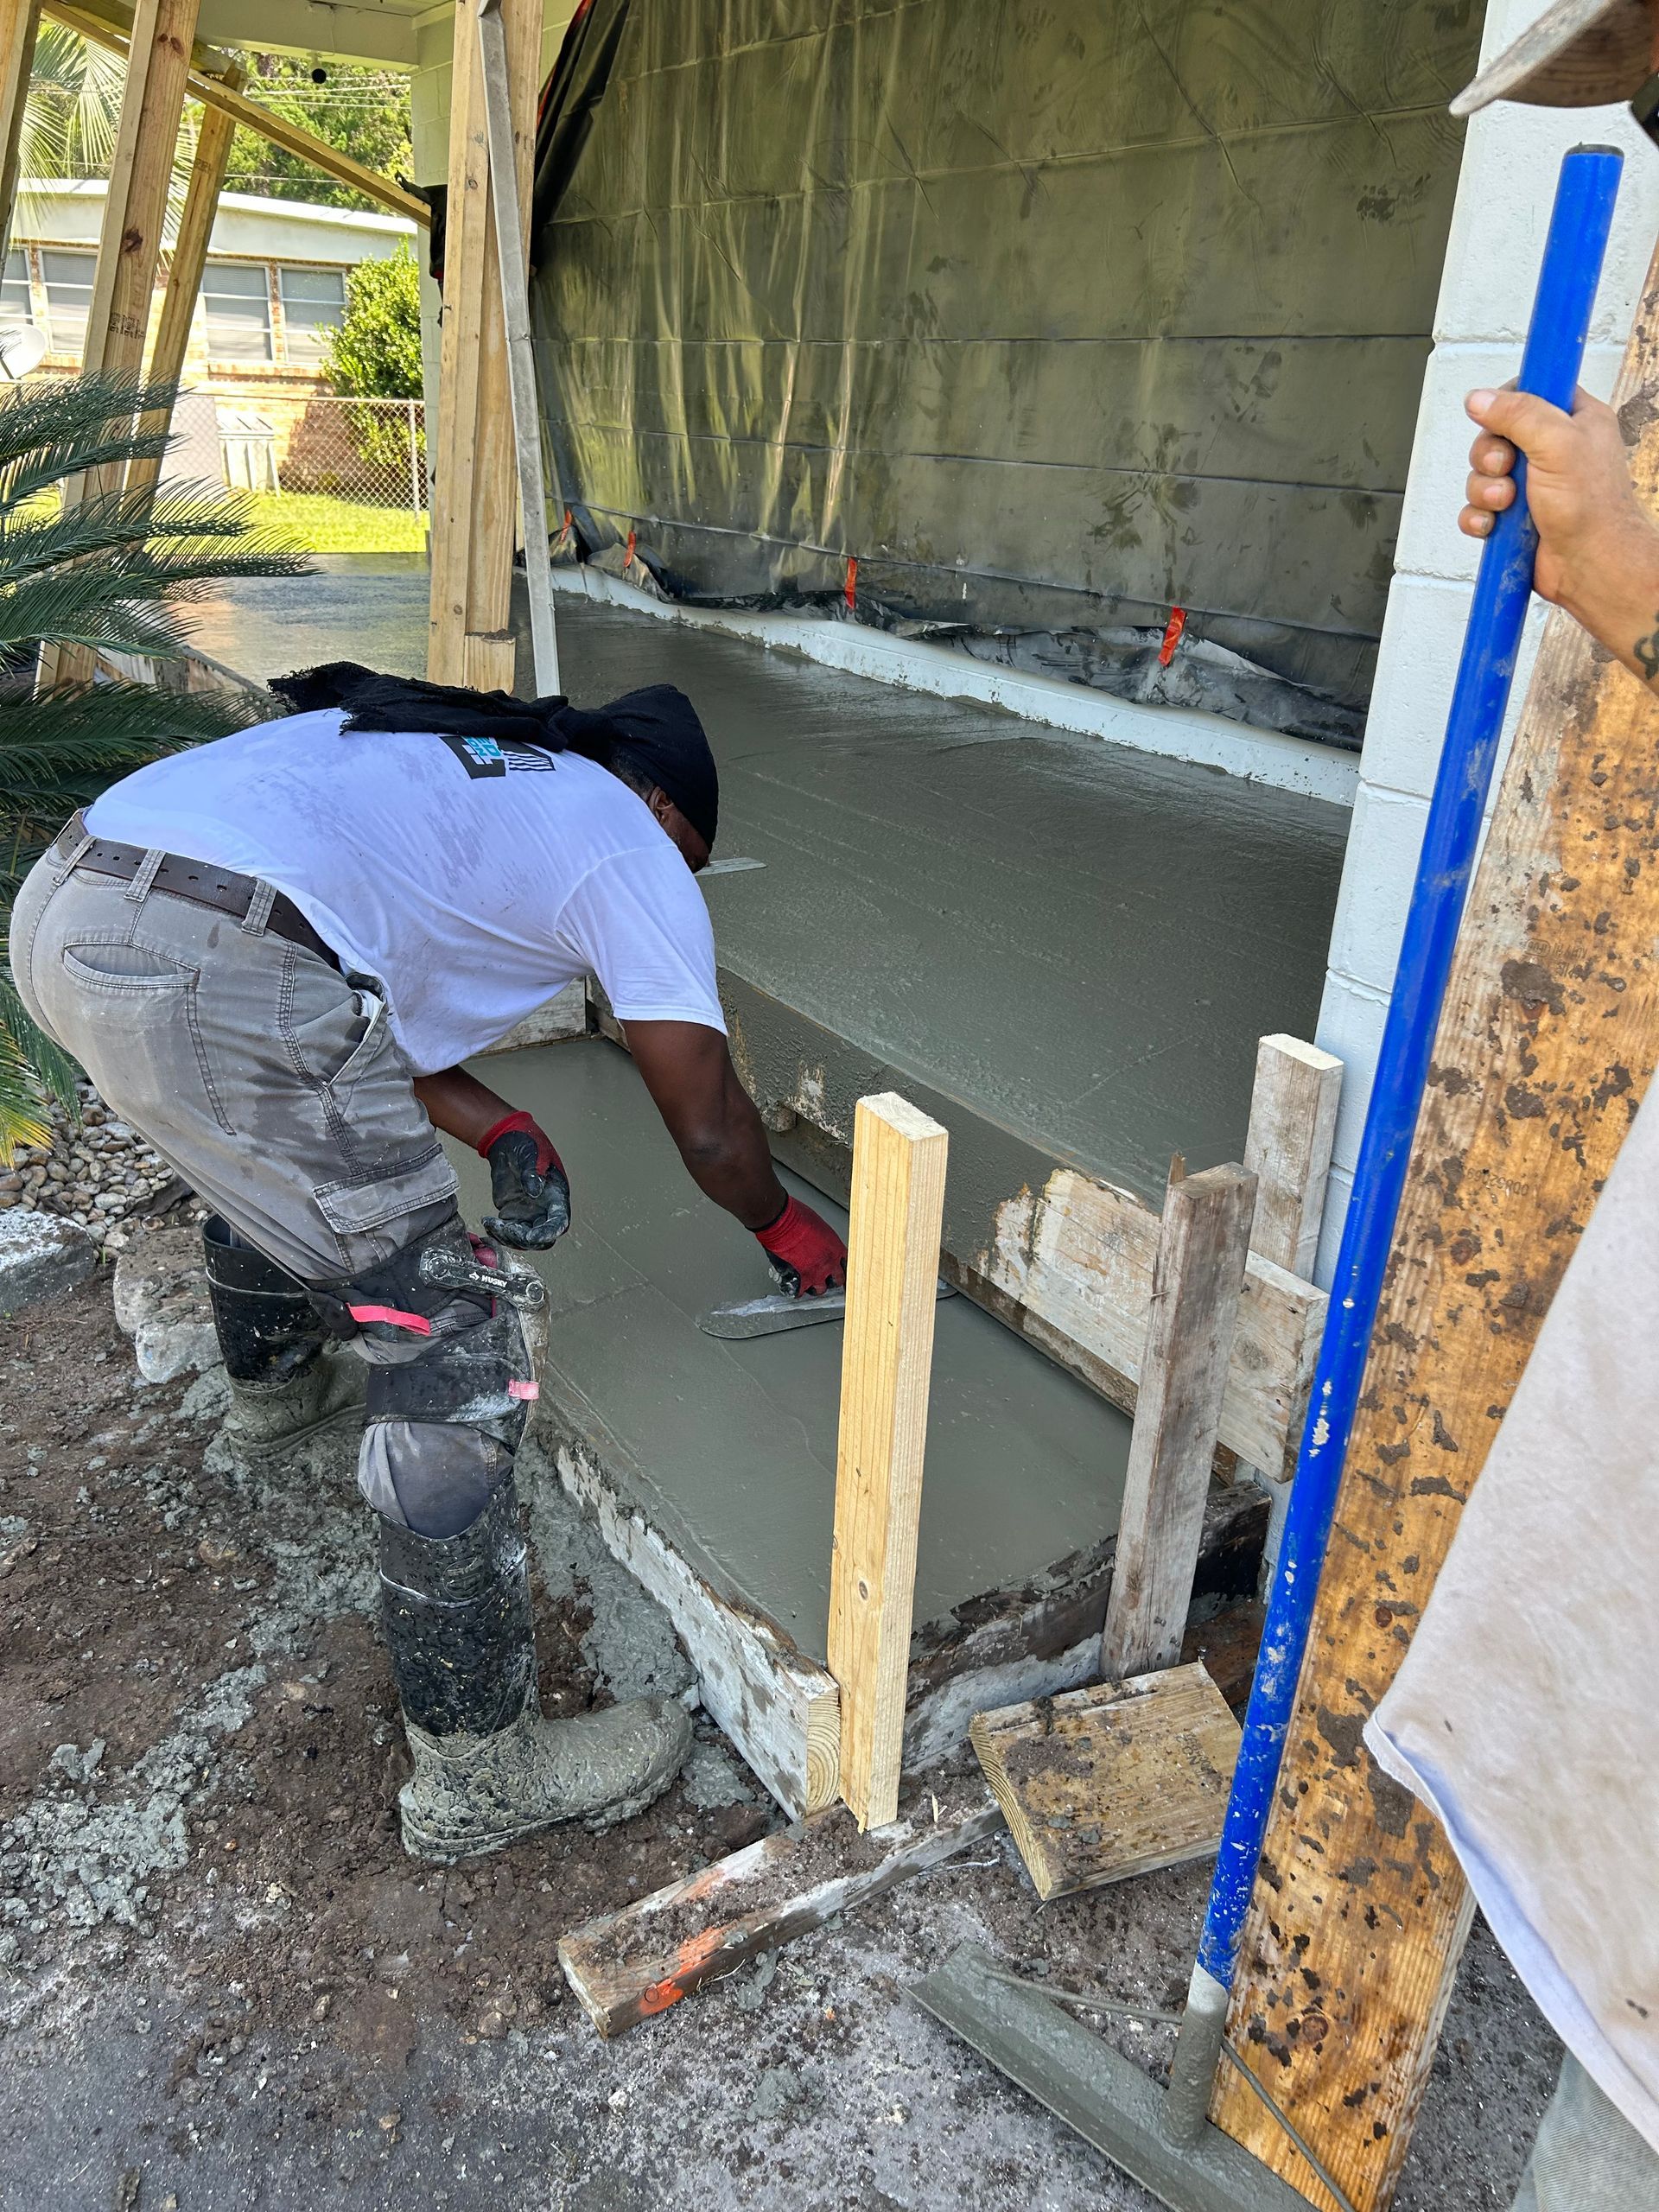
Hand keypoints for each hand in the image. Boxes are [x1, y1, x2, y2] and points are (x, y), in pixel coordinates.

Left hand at [478, 1111, 570, 1249]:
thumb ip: (534, 1174)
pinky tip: (489, 1223)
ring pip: (525, 1239)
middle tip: (506, 1228)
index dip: (548, 1233)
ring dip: (509, 1238)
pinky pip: (509, 1232)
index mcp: (556, 1195)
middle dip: (524, 1239)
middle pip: (542, 1238)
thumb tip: (535, 1191)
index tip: (532, 1236)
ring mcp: (530, 1213)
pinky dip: (499, 1233)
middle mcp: (546, 1209)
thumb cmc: (527, 1144)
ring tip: (492, 1224)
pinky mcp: (514, 1213)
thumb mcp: (532, 1156)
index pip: (558, 1222)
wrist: (508, 1140)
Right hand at [754, 1193, 846, 1297]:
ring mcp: (815, 1273)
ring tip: (810, 1285)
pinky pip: (799, 1292)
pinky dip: (796, 1291)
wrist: (781, 1223)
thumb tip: (816, 1242)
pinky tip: (795, 1288)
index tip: (840, 1270)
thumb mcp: (818, 1226)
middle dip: (832, 1279)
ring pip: (821, 1289)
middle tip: (827, 1278)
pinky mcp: (800, 1279)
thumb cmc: (797, 1218)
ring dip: (815, 1287)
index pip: (847, 1264)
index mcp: (835, 1248)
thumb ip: (821, 1239)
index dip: (842, 1267)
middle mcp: (829, 1262)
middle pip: (838, 1279)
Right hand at [1460, 385, 1658, 681]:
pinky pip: (1476, 509)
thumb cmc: (1591, 508)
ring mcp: (1530, 485)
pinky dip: (1478, 517)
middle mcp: (1550, 450)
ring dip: (1484, 490)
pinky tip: (1492, 525)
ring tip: (1506, 504)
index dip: (1508, 403)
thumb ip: (1518, 414)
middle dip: (1490, 456)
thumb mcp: (1558, 443)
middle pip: (1494, 435)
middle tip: (1506, 468)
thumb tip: (1479, 398)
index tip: (1501, 418)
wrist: (1588, 565)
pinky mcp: (1512, 517)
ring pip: (1482, 474)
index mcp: (1573, 419)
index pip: (1529, 391)